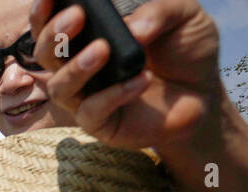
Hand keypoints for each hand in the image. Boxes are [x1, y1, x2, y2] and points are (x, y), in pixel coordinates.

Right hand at [30, 0, 221, 151]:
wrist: (205, 93)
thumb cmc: (186, 50)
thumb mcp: (183, 15)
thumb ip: (159, 11)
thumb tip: (132, 28)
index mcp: (89, 36)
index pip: (52, 24)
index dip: (42, 11)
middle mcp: (79, 66)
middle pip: (45, 54)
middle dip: (54, 35)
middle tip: (77, 16)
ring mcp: (87, 97)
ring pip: (59, 87)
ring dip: (75, 68)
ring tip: (103, 49)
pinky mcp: (101, 124)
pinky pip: (92, 112)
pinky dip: (113, 95)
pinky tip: (140, 79)